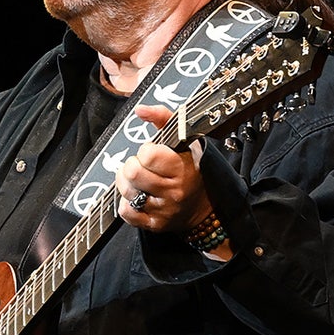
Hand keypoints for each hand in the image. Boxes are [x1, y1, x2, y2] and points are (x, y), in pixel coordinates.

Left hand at [115, 104, 210, 231]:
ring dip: (127, 183)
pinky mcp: (155, 225)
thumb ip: (163, 119)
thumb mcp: (185, 141)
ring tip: (139, 180)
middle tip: (141, 166)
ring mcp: (163, 210)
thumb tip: (140, 109)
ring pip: (127, 191)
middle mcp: (173, 191)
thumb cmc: (192, 169)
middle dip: (132, 165)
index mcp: (181, 168)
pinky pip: (127, 212)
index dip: (145, 150)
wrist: (207, 208)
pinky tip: (138, 196)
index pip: (148, 155)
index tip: (152, 153)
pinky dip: (127, 204)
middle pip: (132, 172)